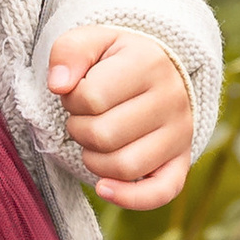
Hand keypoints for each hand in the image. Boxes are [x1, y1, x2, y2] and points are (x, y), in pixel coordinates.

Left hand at [47, 25, 193, 208]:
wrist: (157, 70)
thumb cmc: (115, 59)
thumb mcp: (91, 41)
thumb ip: (69, 52)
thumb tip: (58, 85)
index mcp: (149, 63)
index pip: (91, 97)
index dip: (71, 99)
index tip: (78, 92)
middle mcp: (171, 99)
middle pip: (104, 136)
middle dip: (78, 129)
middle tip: (84, 118)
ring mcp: (181, 134)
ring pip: (124, 167)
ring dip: (93, 159)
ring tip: (94, 140)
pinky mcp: (181, 162)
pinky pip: (160, 192)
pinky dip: (129, 198)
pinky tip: (103, 189)